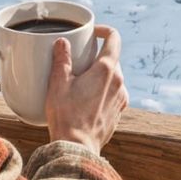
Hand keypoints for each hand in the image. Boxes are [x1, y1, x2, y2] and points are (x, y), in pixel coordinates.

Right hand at [44, 27, 126, 154]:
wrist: (77, 149)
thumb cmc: (66, 116)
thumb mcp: (58, 84)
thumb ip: (62, 60)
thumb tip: (63, 42)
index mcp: (106, 70)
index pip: (114, 38)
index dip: (104, 30)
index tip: (92, 32)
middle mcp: (119, 82)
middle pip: (112, 59)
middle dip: (96, 56)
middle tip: (78, 60)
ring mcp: (121, 99)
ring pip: (113, 77)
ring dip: (99, 75)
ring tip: (80, 83)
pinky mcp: (118, 112)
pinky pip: (113, 94)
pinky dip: (102, 91)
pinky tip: (85, 100)